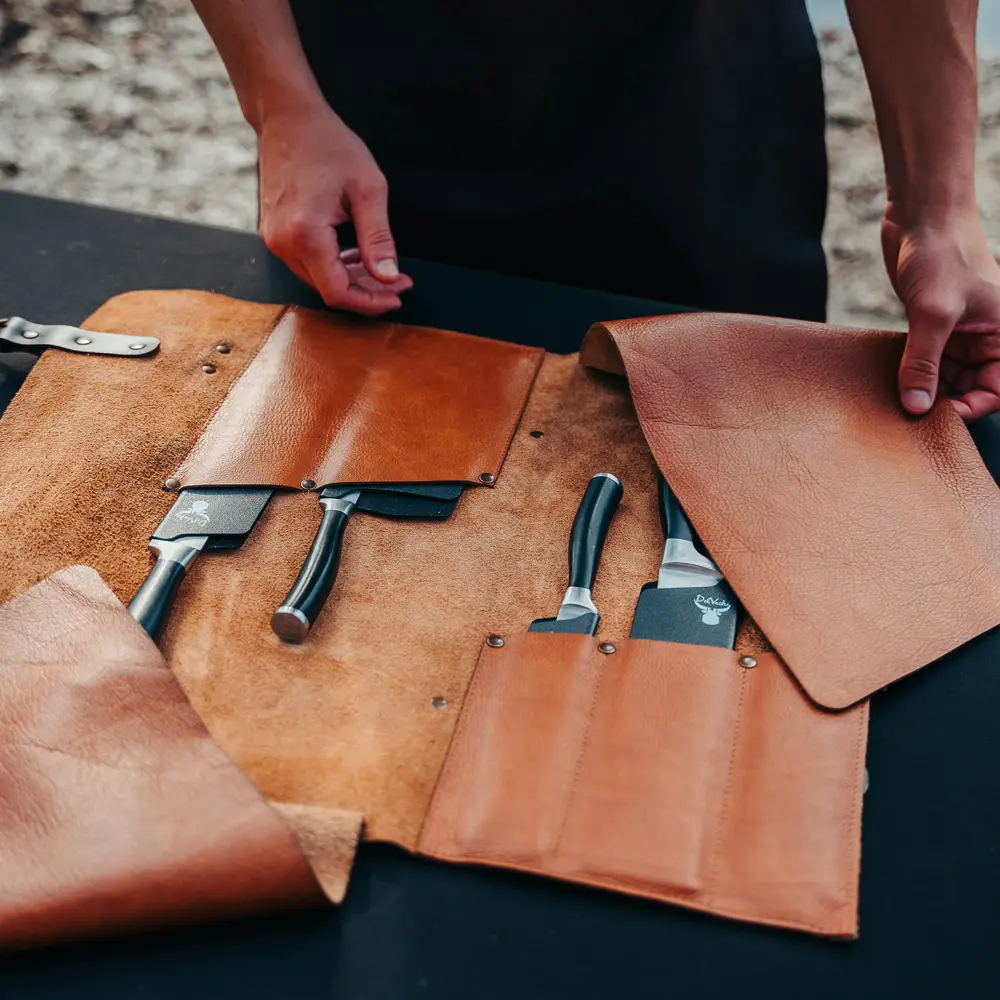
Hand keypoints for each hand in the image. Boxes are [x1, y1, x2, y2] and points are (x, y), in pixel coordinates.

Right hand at [257, 102, 412, 315]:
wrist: (287, 117)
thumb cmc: (328, 144)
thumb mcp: (367, 189)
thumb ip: (378, 239)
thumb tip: (389, 278)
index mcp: (305, 234)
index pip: (338, 292)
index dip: (370, 303)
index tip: (398, 296)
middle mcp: (283, 243)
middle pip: (328, 289)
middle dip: (367, 292)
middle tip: (400, 282)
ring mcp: (275, 239)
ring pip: (318, 279)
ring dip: (352, 280)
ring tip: (383, 270)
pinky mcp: (275, 233)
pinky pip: (308, 263)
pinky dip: (335, 266)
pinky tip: (357, 257)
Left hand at [882, 205, 999, 420]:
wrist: (922, 215)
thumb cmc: (941, 254)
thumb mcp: (933, 313)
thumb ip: (924, 363)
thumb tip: (916, 407)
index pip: (996, 391)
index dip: (969, 409)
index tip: (933, 417)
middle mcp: (985, 337)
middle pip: (968, 389)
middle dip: (941, 401)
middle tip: (906, 411)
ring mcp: (958, 333)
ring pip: (944, 378)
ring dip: (921, 389)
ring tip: (893, 398)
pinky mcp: (932, 326)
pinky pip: (924, 361)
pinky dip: (909, 372)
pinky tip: (888, 380)